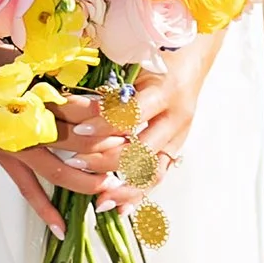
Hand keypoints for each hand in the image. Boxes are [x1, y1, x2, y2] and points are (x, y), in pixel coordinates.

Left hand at [45, 31, 225, 204]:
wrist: (195, 54)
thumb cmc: (160, 53)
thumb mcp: (136, 60)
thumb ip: (110, 84)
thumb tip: (68, 102)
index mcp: (166, 91)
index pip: (133, 114)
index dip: (105, 124)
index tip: (79, 130)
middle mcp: (176, 118)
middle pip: (141, 149)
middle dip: (106, 160)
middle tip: (76, 163)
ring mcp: (179, 136)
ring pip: (151, 171)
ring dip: (123, 188)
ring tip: (99, 200)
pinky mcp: (177, 148)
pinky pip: (158, 176)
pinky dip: (138, 194)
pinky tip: (121, 209)